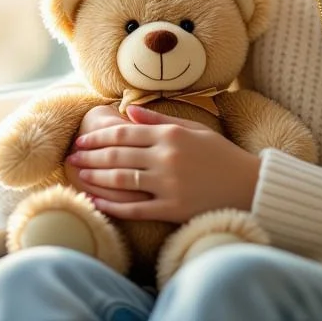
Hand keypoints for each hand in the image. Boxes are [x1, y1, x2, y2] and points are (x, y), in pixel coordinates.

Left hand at [66, 105, 261, 223]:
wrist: (249, 186)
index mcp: (171, 135)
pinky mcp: (172, 209)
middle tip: (71, 157)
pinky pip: (135, 208)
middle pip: (118, 155)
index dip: (98, 137)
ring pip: (121, 180)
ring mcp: (168, 185)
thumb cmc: (221, 155)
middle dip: (90, 156)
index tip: (81, 140)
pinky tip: (96, 201)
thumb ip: (158, 120)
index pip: (124, 133)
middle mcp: (166, 158)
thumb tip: (127, 111)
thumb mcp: (193, 129)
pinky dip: (113, 205)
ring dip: (95, 178)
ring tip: (78, 175)